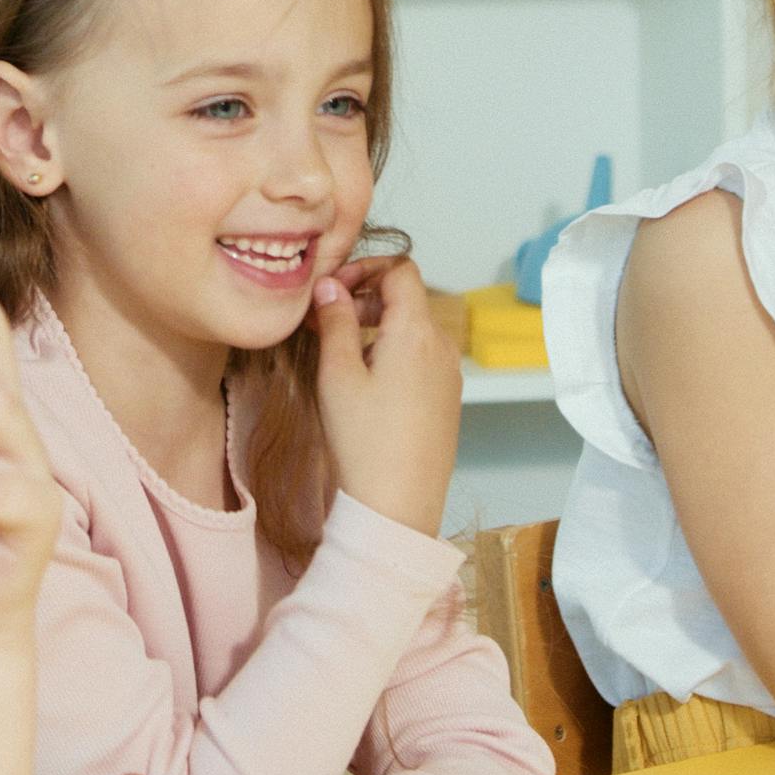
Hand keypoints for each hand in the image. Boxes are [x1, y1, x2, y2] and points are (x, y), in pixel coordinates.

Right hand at [310, 252, 460, 536]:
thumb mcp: (338, 374)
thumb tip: (330, 288)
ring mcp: (449, 375)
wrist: (397, 506)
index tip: (332, 288)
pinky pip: (422, 357)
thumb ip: (335, 322)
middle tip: (325, 319)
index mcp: (417, 332)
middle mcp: (442, 347)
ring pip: (414, 328)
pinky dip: (393, 352)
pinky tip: (365, 381)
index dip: (365, 268)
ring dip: (379, 326)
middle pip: (408, 298)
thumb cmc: (364, 442)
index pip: (401, 270)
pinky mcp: (447, 400)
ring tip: (340, 352)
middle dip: (366, 298)